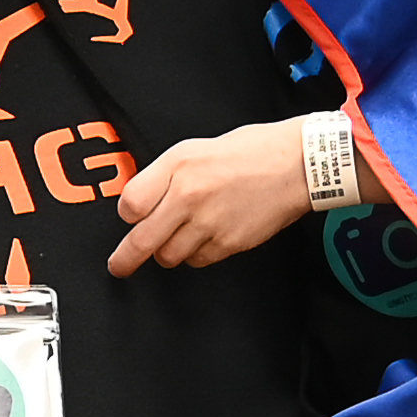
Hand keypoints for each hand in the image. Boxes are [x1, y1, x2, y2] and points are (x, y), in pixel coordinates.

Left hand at [105, 118, 330, 275]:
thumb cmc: (250, 153)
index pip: (129, 206)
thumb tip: (139, 204)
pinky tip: (207, 236)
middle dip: (125, 260)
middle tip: (119, 267)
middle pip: (141, 241)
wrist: (297, 166)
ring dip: (167, 252)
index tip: (131, 219)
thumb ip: (163, 175)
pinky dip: (196, 254)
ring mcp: (208, 224)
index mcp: (178, 167)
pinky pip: (198, 260)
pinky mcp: (228, 243)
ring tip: (179, 237)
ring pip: (169, 256)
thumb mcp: (195, 149)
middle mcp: (188, 196)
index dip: (128, 216)